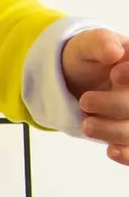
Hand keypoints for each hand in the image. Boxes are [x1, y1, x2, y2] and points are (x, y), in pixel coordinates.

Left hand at [61, 28, 128, 164]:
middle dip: (117, 105)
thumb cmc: (85, 58)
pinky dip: (128, 153)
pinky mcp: (128, 133)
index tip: (115, 73)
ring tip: (87, 125)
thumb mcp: (86, 44)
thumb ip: (99, 42)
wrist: (73, 77)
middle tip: (85, 101)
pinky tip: (112, 151)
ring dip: (115, 131)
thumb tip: (114, 50)